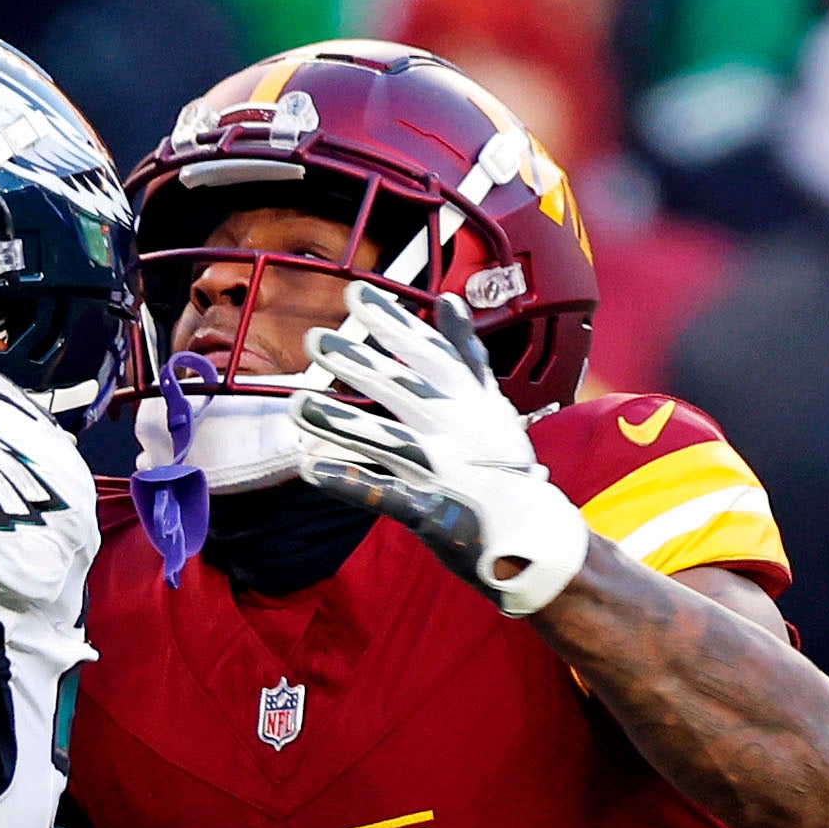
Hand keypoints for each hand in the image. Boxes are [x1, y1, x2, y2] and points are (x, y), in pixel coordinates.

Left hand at [290, 284, 590, 617]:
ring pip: (385, 439)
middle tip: (315, 339)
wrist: (531, 533)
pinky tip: (313, 469)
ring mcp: (441, 470)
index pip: (426, 351)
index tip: (356, 294)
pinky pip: (385, 495)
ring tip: (298, 403)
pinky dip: (351, 484)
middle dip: (357, 362)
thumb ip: (465, 351)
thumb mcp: (491, 399)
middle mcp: (454, 428)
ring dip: (340, 421)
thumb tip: (447, 299)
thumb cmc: (504, 462)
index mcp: (467, 398)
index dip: (392, 322)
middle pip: (400, 389)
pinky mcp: (429, 512)